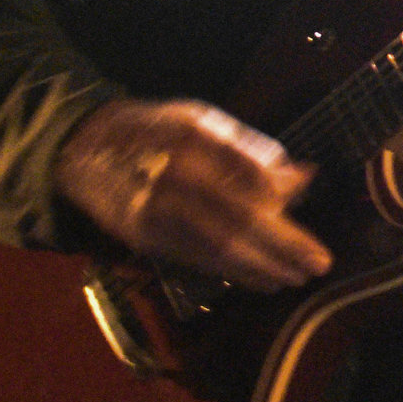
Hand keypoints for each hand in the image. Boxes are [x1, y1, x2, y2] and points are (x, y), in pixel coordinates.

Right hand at [56, 98, 332, 290]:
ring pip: (218, 244)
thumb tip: (302, 177)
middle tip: (317, 262)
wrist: (85, 150)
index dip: (279, 193)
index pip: (246, 171)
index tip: (306, 198)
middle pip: (237, 215)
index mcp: (189, 134)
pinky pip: (198, 259)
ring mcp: (155, 208)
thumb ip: (249, 149)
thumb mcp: (200, 121)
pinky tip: (263, 280)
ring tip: (296, 276)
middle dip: (283, 243)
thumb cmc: (154, 132)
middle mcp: (172, 172)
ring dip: (264, 266)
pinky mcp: (145, 237)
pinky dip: (235, 273)